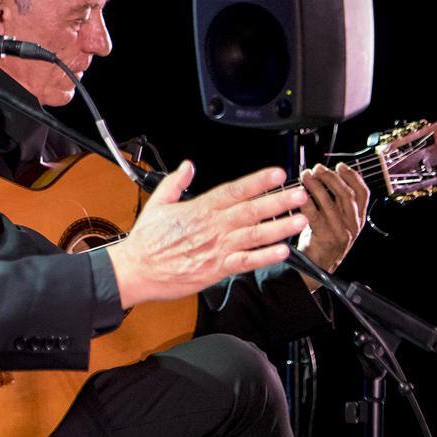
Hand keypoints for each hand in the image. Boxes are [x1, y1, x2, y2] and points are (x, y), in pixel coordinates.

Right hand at [108, 162, 308, 307]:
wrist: (137, 269)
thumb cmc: (146, 240)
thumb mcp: (158, 203)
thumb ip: (175, 183)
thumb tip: (187, 167)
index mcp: (199, 209)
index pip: (234, 190)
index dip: (257, 182)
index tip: (277, 174)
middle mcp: (212, 227)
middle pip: (251, 210)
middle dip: (278, 201)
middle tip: (299, 195)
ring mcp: (216, 248)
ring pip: (253, 235)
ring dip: (279, 227)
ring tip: (300, 220)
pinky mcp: (216, 269)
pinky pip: (245, 262)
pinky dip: (264, 257)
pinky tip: (282, 251)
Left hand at [297, 162, 368, 288]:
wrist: (316, 269)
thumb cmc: (322, 241)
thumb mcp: (336, 222)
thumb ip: (336, 203)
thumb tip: (324, 176)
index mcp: (358, 220)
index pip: (364, 194)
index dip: (354, 177)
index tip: (341, 166)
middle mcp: (353, 225)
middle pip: (346, 194)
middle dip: (331, 177)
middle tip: (317, 168)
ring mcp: (341, 232)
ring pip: (331, 202)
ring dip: (317, 185)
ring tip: (306, 175)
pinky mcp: (326, 238)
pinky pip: (315, 215)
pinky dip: (307, 201)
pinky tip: (299, 194)